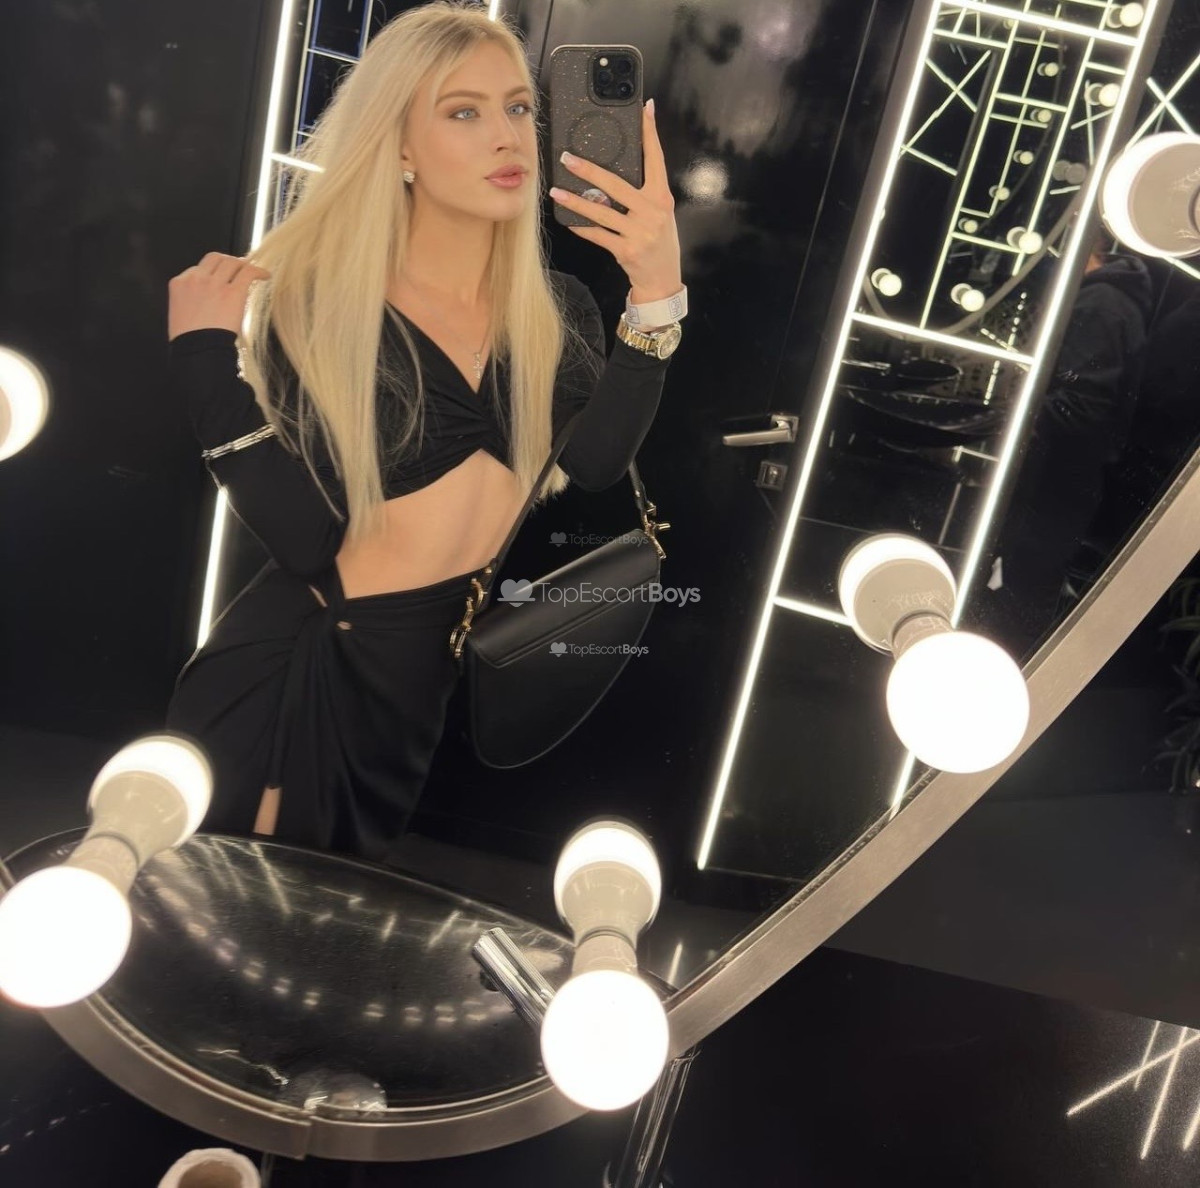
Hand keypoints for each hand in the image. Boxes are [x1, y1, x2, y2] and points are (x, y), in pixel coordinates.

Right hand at [167, 252, 271, 341]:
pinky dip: (258, 271)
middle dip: (228, 261)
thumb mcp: (181, 312)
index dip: (213, 271)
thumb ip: (193, 299)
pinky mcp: (232, 292)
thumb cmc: (191, 340)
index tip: (222, 276)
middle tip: (238, 268)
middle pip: (215, 258)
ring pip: (231, 262)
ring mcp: (214, 284)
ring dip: (243, 265)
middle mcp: (196, 279)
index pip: (198, 268)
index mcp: (179, 283)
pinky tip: (265, 275)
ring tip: (252, 271)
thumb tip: (209, 299)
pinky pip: (248, 273)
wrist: (198, 349)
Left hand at [549, 99, 681, 302]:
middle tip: (568, 158)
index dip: (650, 133)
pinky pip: (598, 235)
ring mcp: (639, 232)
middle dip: (590, 170)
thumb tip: (618, 167)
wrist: (663, 280)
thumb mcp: (659, 213)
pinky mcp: (626, 250)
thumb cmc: (659, 242)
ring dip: (576, 201)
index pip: (656, 159)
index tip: (643, 109)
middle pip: (617, 184)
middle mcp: (652, 212)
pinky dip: (581, 227)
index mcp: (662, 197)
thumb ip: (645, 192)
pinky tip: (567, 220)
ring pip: (602, 211)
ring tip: (557, 191)